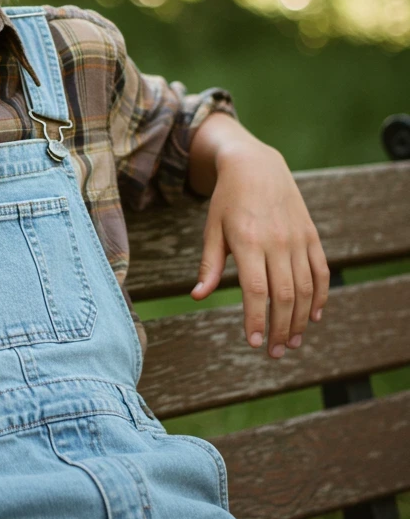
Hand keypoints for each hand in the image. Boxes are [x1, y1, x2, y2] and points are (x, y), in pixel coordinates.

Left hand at [190, 141, 329, 358]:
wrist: (256, 165)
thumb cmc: (228, 200)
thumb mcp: (212, 229)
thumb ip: (209, 265)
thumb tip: (198, 296)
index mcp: (247, 241)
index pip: (255, 290)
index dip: (256, 320)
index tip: (254, 344)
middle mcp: (276, 241)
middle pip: (283, 295)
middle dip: (280, 329)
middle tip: (276, 353)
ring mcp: (297, 238)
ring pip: (304, 288)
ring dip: (301, 319)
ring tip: (293, 342)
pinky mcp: (311, 235)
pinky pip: (320, 272)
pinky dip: (320, 296)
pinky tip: (313, 316)